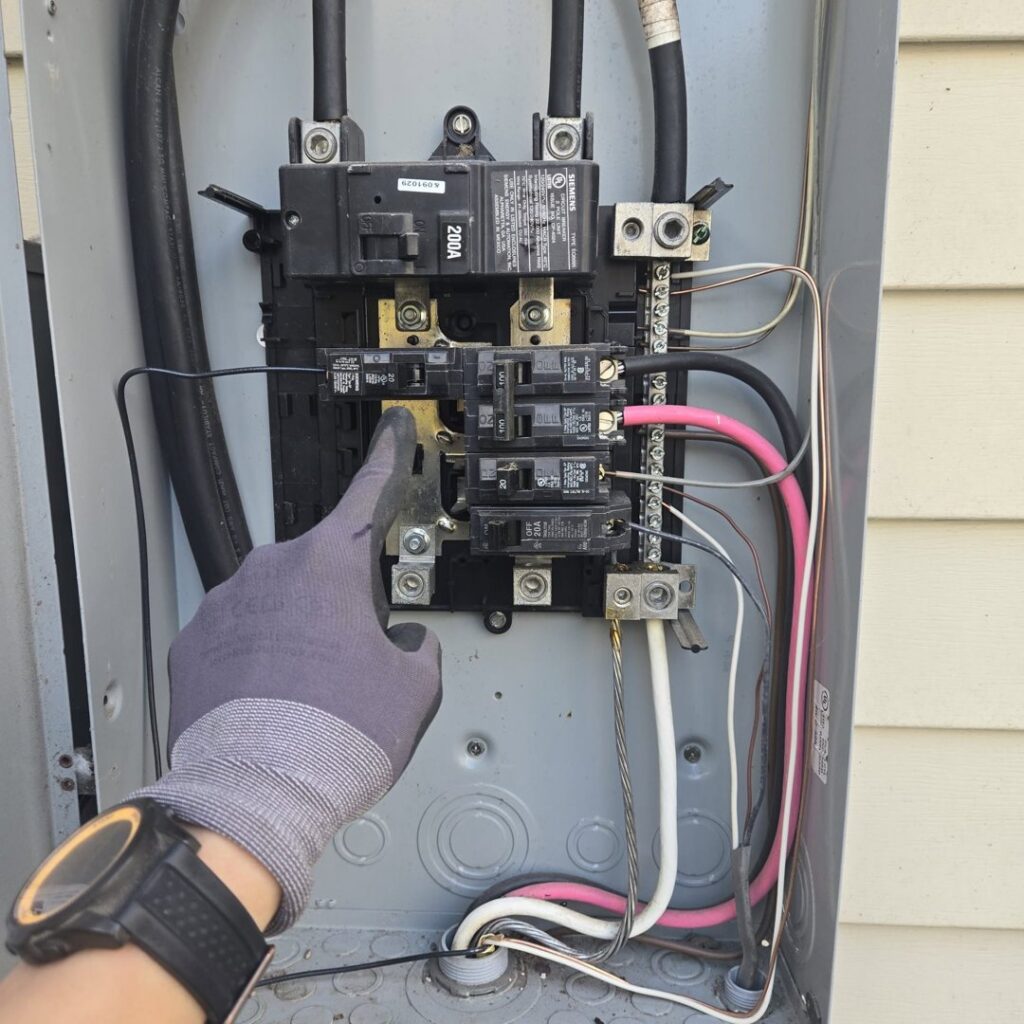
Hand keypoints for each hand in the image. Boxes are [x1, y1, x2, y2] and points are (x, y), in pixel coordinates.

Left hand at [139, 407, 440, 932]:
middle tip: (352, 658)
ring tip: (308, 694)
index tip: (391, 432)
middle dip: (338, 600)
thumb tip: (403, 644)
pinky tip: (271, 700)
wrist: (257, 793)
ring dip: (295, 631)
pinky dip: (255, 657)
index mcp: (331, 564)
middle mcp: (272, 570)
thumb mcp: (413, 687)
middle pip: (319, 565)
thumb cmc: (336, 735)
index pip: (368, 494)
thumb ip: (417, 648)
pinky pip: (236, 634)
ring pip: (275, 602)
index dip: (387, 460)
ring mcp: (225, 604)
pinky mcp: (193, 643)